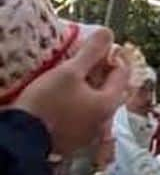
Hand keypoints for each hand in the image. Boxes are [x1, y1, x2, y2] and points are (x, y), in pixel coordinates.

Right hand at [14, 27, 126, 158]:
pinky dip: (78, 103)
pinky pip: (81, 116)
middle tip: (86, 59)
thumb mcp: (69, 72)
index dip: (113, 56)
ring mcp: (88, 134)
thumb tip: (108, 33)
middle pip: (109, 90)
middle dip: (101, 73)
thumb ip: (91, 52)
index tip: (100, 46)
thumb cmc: (48, 102)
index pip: (122, 74)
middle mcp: (103, 122)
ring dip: (88, 89)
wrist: (21, 139)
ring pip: (94, 104)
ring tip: (74, 75)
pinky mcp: (71, 141)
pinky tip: (64, 96)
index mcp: (108, 104)